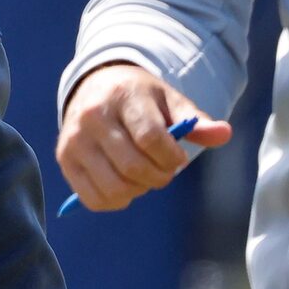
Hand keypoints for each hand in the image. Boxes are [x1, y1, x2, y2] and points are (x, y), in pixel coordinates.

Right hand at [56, 62, 231, 213]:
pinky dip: (116, 201)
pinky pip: (93, 198)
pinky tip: (124, 185)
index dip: (172, 158)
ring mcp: (74, 140)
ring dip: (138, 191)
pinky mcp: (64, 160)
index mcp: (122, 96)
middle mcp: (92, 117)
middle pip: (133, 166)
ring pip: (114, 187)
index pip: (151, 138)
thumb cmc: (141, 99)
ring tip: (143, 177)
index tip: (178, 158)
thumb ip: (196, 121)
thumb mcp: (170, 101)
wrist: (95, 87)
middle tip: (163, 171)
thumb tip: (224, 134)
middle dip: (159, 177)